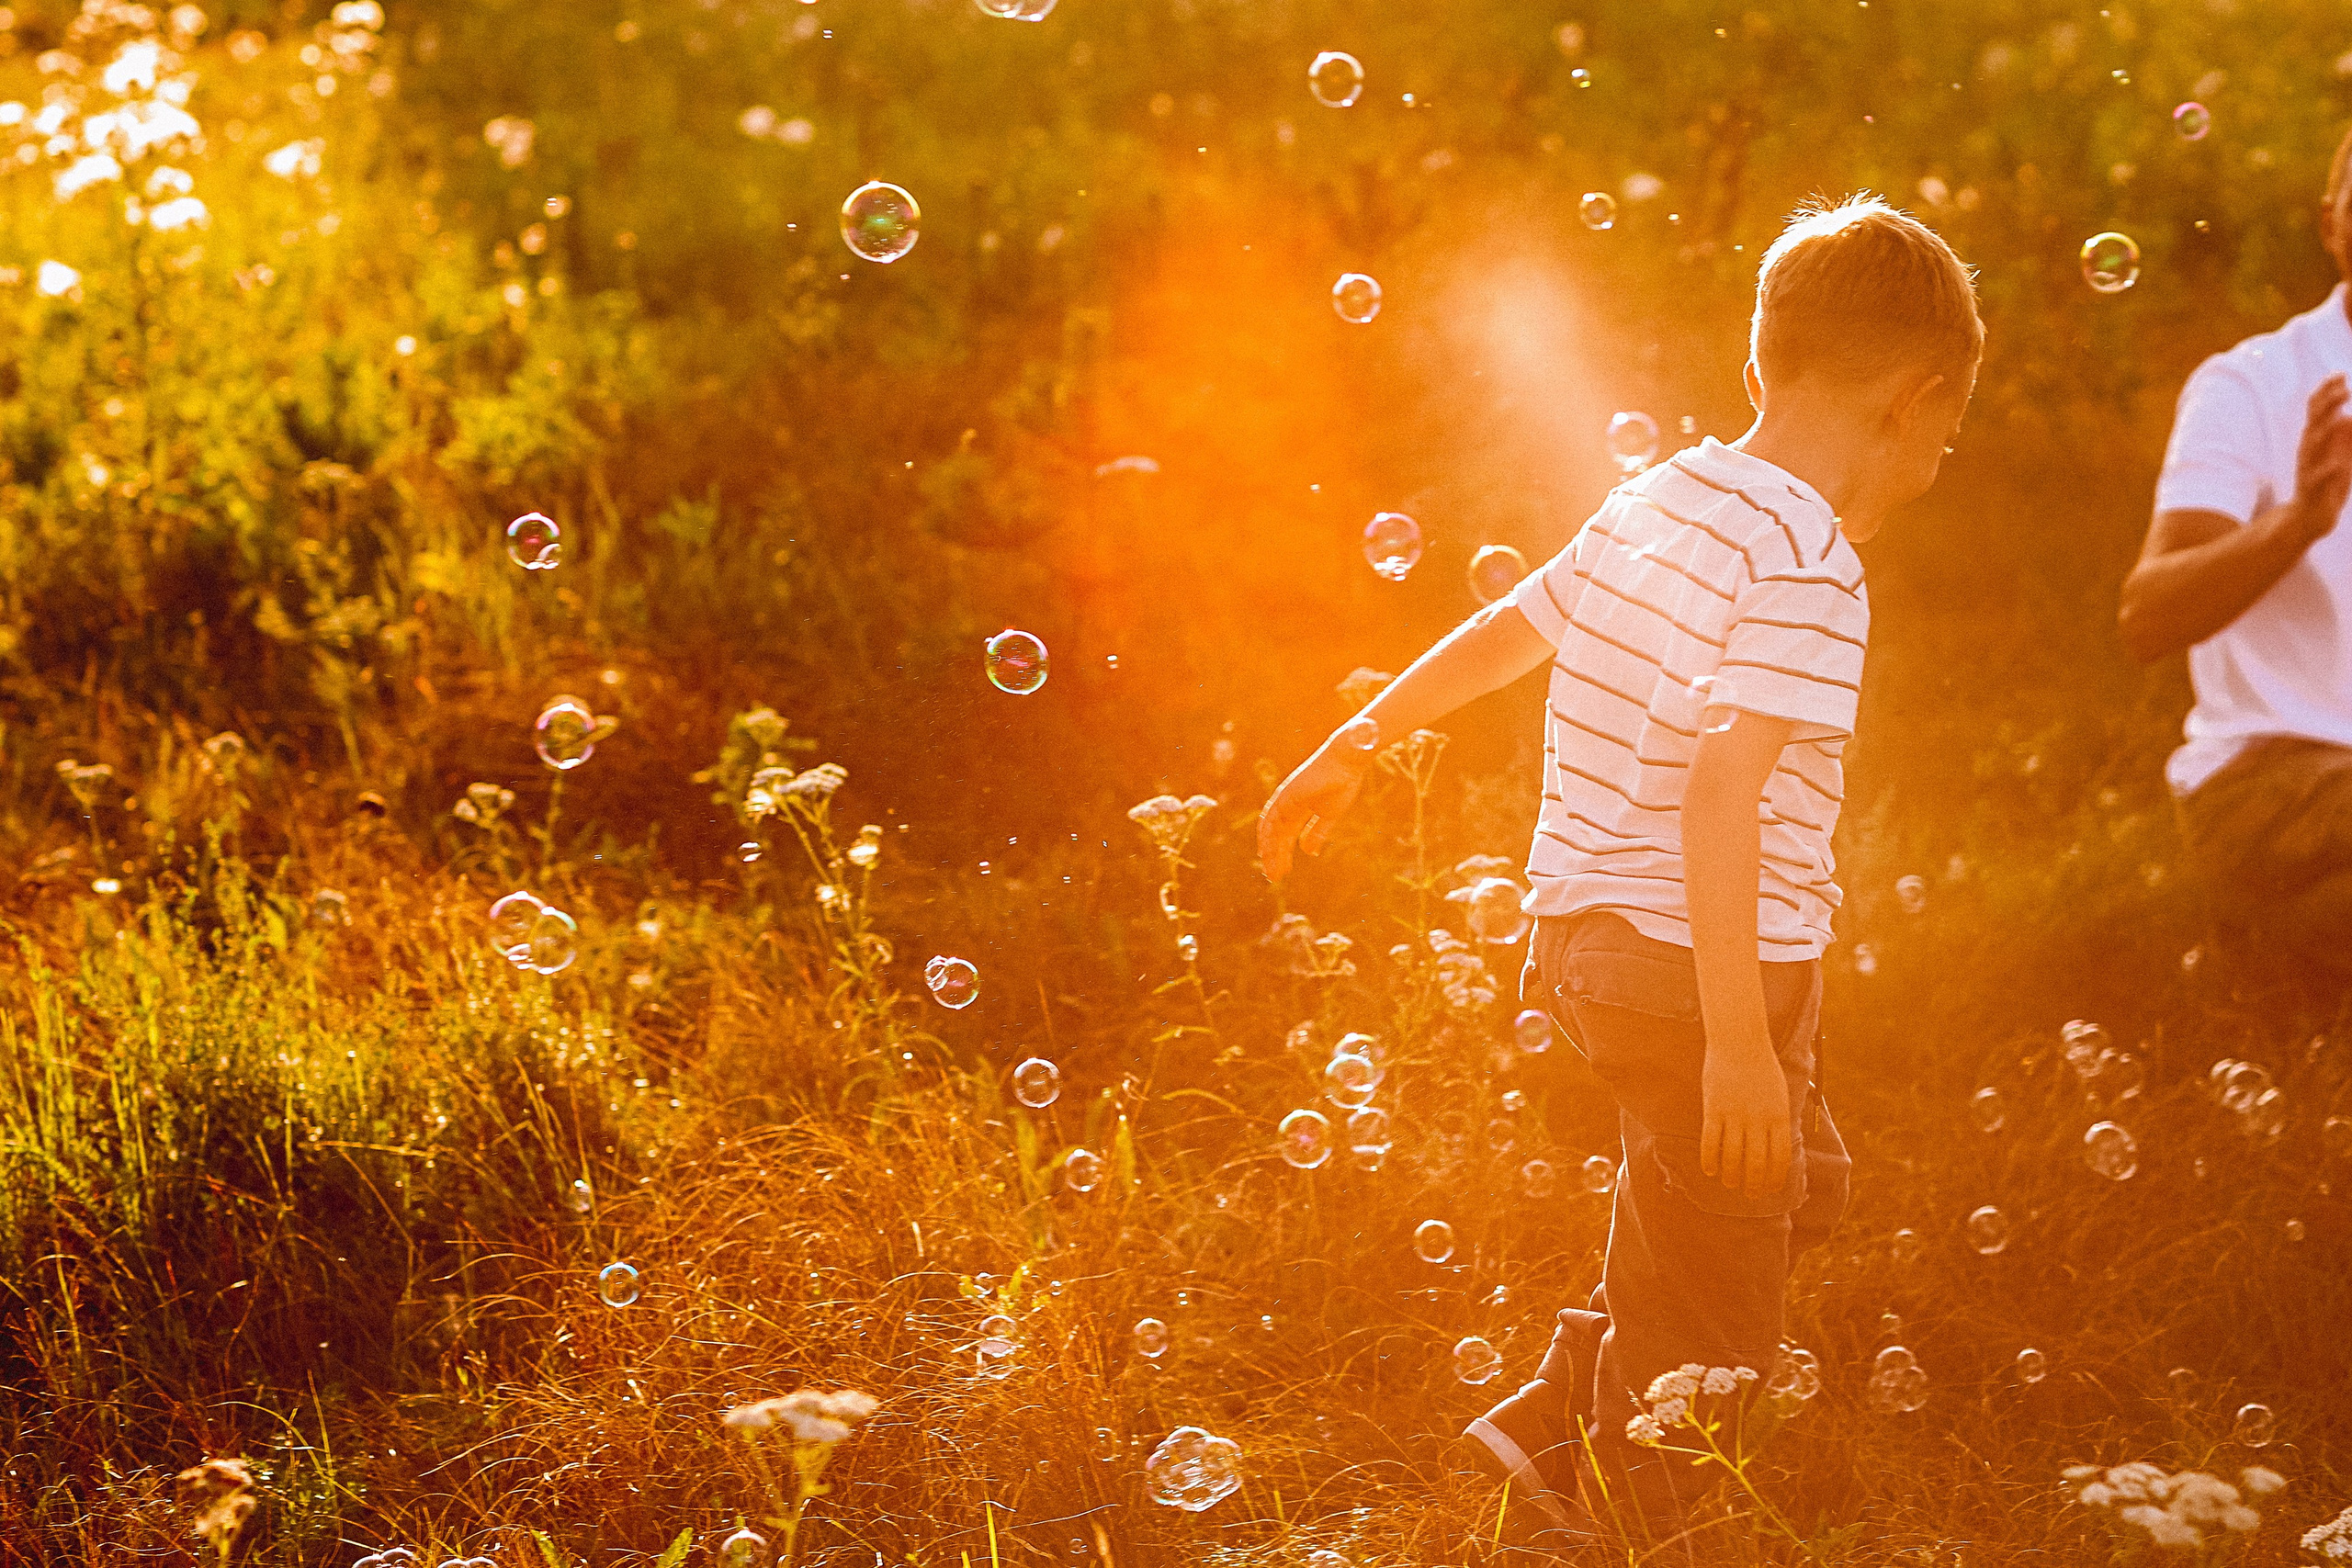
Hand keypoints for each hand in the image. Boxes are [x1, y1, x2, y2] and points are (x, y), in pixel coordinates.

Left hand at [1257, 742, 1369, 881]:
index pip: (1285, 835)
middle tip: (1274, 877)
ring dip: (1270, 851)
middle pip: (1276, 835)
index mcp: (1298, 808)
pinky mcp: (1287, 795)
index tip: (1282, 871)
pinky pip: (1272, 818)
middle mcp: (1287, 805)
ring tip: (1272, 871)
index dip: (1282, 853)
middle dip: (1275, 857)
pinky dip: (1268, 836)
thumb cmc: (1342, 784)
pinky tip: (1268, 851)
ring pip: (1271, 830)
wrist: (1347, 763)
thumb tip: (1308, 851)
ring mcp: (1285, 800)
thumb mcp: (1329, 815)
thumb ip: (1317, 832)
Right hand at [1699, 1039, 1790, 1199]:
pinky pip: (1711, 1141)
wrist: (1739, 1041)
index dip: (1774, 1178)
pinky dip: (1710, 1159)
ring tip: (1730, 1184)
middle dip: (1753, 1184)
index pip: (1779, 1158)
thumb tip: (1777, 1148)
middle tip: (1749, 1194)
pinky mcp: (1713, 1109)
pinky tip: (1710, 1170)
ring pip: (1732, 1156)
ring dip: (1732, 1175)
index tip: (1769, 1189)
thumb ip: (1778, 1120)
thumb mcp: (1780, 1094)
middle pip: (1756, 1163)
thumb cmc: (1762, 1067)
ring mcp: (1735, 1115)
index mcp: (1779, 1117)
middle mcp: (1758, 1120)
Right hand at [2288, 373, 2351, 543]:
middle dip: (2327, 406)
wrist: (2308, 518)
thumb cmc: (2327, 482)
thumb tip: (2349, 416)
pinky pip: (2317, 480)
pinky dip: (2327, 472)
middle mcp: (2308, 451)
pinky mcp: (2312, 492)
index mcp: (2315, 439)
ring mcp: (2308, 470)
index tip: (2340, 374)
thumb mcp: (2340, 452)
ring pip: (2313, 448)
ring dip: (2326, 433)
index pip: (2316, 410)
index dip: (2326, 392)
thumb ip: (2344, 433)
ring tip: (2340, 418)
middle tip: (2345, 389)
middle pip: (2314, 423)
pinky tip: (2337, 465)